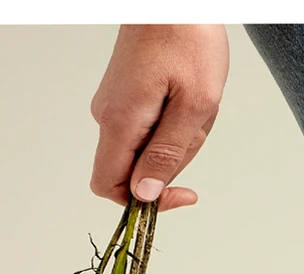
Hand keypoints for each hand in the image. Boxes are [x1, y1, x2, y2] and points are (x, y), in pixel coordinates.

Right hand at [90, 24, 229, 209]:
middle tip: (196, 125)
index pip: (109, 186)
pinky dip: (172, 123)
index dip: (142, 203)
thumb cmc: (188, 39)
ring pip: (144, 149)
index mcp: (119, 121)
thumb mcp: (194, 104)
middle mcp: (107, 115)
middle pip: (134, 170)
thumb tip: (145, 195)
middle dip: (172, 161)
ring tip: (193, 103)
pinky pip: (147, 128)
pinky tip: (185, 96)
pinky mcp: (124, 96)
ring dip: (176, 139)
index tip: (181, 193)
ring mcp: (114, 105)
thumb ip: (168, 153)